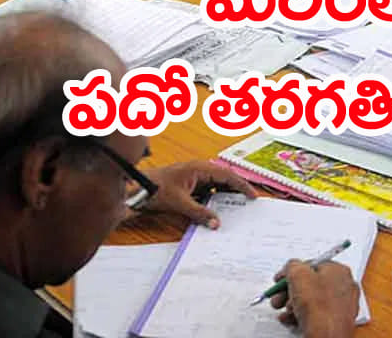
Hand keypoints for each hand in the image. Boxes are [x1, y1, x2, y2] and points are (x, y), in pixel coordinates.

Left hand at [139, 160, 255, 227]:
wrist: (138, 188)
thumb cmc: (156, 188)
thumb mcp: (180, 203)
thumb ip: (199, 213)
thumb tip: (216, 223)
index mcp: (199, 168)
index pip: (227, 175)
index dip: (242, 185)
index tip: (253, 196)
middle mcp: (200, 169)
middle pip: (225, 178)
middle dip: (238, 189)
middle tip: (250, 202)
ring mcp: (196, 176)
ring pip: (218, 185)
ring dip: (227, 194)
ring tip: (239, 207)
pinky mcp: (192, 184)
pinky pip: (210, 190)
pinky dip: (217, 198)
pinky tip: (220, 209)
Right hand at [269, 260, 358, 337]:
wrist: (327, 336)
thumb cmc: (319, 307)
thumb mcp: (298, 275)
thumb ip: (292, 265)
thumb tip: (291, 268)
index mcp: (339, 270)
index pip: (312, 264)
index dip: (293, 271)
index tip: (281, 278)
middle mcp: (343, 286)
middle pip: (310, 283)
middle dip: (290, 290)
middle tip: (279, 296)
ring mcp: (341, 305)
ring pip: (311, 300)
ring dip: (293, 304)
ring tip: (285, 310)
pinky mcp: (336, 321)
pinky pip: (315, 314)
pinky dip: (301, 315)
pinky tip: (291, 319)